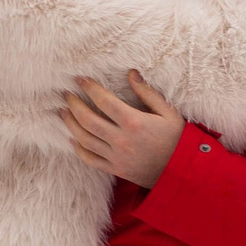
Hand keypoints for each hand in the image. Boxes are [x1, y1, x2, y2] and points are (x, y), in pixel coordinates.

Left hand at [61, 70, 184, 187]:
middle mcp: (121, 140)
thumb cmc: (177, 139)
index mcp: (134, 122)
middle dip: (73, 105)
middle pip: (87, 120)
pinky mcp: (115, 169)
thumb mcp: (168, 112)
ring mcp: (116, 157)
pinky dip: (78, 149)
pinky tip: (72, 138)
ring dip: (70, 124)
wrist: (181, 172)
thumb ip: (148, 93)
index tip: (80, 79)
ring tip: (63, 112)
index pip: (104, 101)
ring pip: (84, 139)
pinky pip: (90, 159)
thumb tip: (131, 73)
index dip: (89, 88)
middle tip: (66, 95)